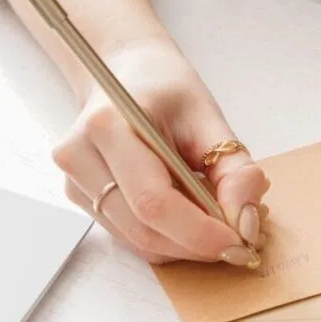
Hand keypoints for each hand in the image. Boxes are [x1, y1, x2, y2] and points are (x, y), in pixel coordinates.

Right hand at [53, 41, 268, 265]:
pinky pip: (132, 238)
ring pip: (138, 242)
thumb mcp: (209, 118)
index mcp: (109, 125)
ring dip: (186, 245)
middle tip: (240, 238)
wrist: (126, 76)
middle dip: (198, 244)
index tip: (240, 243)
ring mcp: (74, 181)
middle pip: (144, 229)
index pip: (154, 201)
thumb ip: (234, 170)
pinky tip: (191, 216)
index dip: (200, 233)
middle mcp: (79, 156)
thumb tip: (245, 224)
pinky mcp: (82, 199)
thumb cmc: (167, 91)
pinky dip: (169, 238)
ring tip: (219, 221)